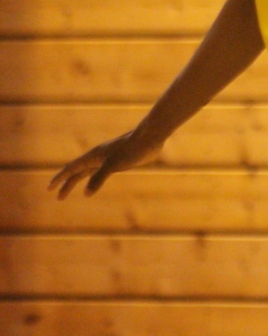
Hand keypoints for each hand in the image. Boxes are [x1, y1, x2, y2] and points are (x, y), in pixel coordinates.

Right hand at [48, 125, 162, 199]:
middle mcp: (98, 157)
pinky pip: (98, 172)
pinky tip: (92, 185)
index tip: (49, 188)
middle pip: (77, 171)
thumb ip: (99, 178)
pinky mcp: (118, 161)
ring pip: (87, 171)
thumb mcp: (114, 165)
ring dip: (76, 181)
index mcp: (93, 156)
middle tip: (58, 197)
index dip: (60, 178)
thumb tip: (85, 193)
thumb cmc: (132, 149)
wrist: (149, 138)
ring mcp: (107, 159)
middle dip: (66, 184)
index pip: (72, 168)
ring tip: (68, 191)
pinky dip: (91, 179)